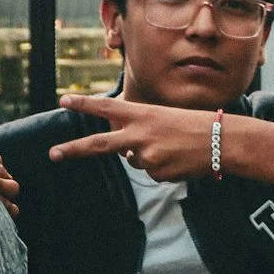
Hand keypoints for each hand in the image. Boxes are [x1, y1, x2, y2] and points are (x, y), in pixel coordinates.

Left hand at [48, 94, 215, 179]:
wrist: (221, 141)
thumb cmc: (194, 125)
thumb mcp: (163, 117)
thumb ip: (138, 130)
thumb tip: (124, 154)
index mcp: (142, 114)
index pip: (106, 107)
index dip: (83, 104)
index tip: (63, 100)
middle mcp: (139, 134)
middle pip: (98, 145)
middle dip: (73, 149)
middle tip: (52, 154)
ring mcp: (147, 156)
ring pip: (133, 161)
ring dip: (148, 156)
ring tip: (172, 148)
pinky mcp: (157, 173)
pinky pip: (151, 173)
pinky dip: (162, 168)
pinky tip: (179, 159)